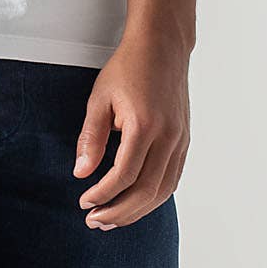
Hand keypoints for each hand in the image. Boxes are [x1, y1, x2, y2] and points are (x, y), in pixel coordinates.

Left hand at [73, 36, 189, 228]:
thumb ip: (90, 138)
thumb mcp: (99, 99)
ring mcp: (181, 140)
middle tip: (95, 220)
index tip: (84, 203)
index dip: (103, 194)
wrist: (162, 46)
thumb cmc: (128, 69)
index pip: (123, 175)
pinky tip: (135, 203)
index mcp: (144, 125)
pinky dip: (154, 197)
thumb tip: (81, 173)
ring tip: (112, 219)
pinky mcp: (185, 141)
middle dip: (119, 212)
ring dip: (137, 211)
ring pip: (163, 190)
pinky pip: (172, 179)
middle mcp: (168, 136)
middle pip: (146, 191)